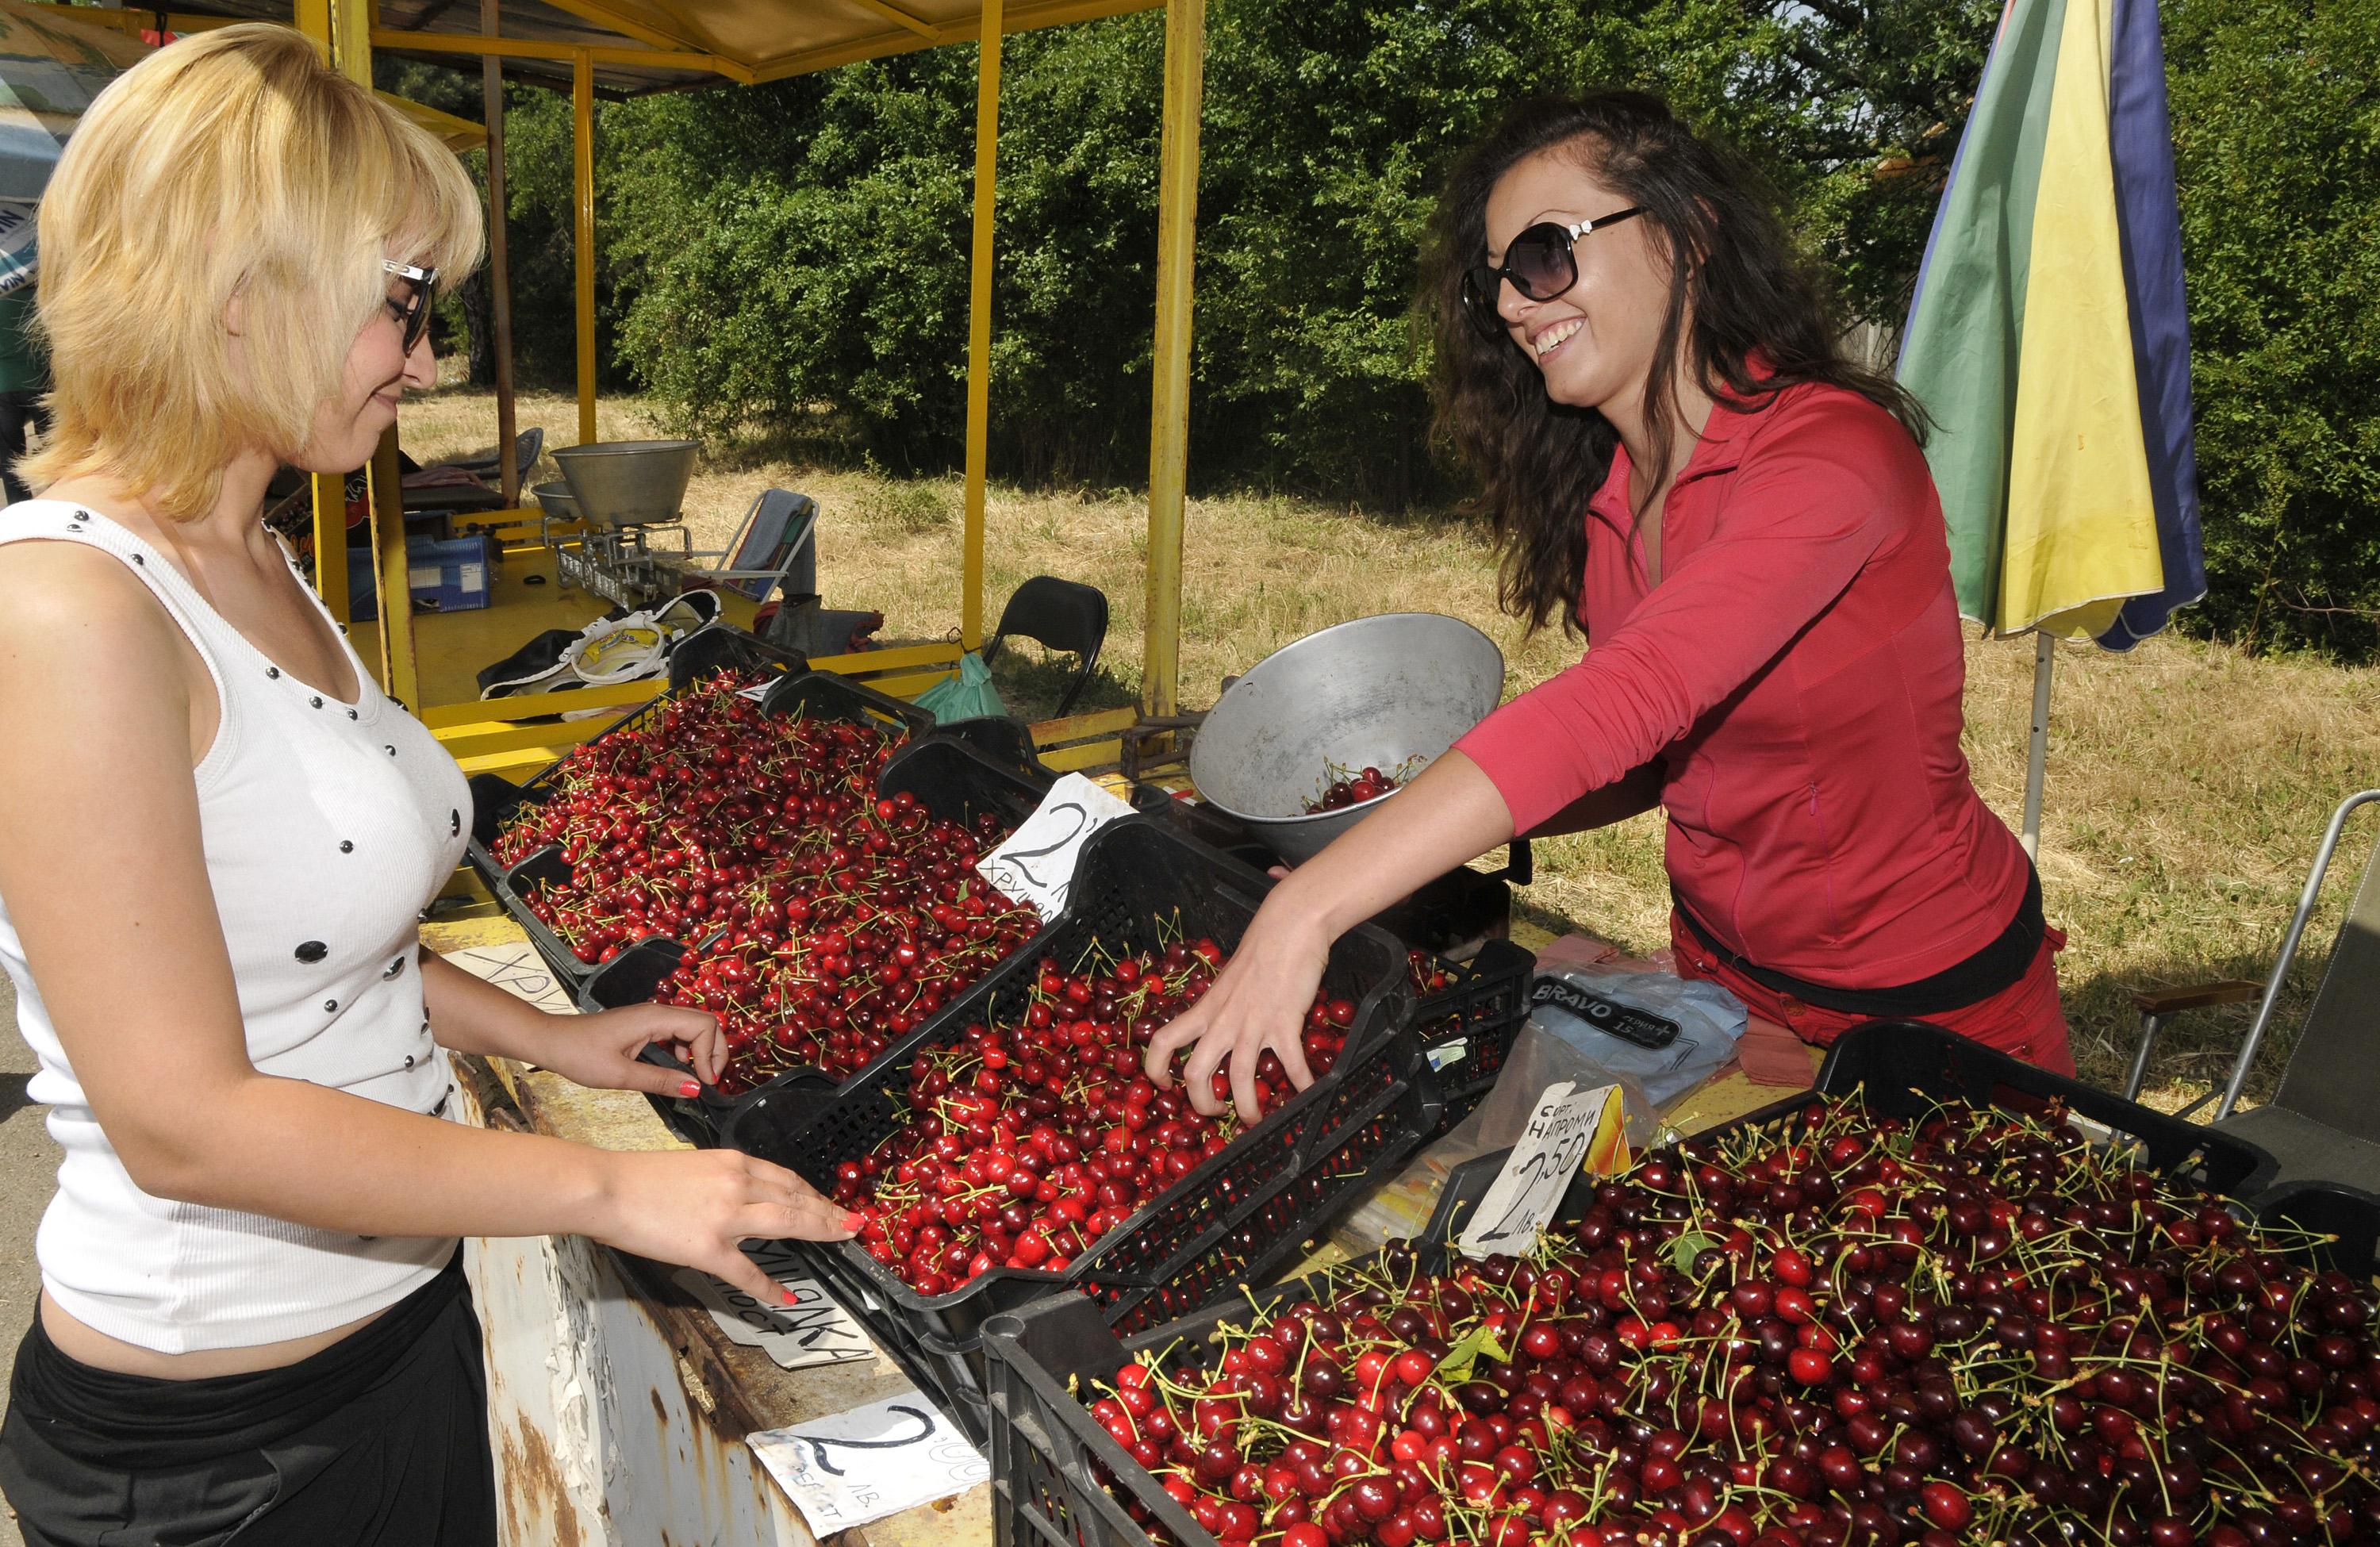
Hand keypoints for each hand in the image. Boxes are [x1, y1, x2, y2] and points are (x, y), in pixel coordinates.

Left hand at [538, 1002, 724, 1095]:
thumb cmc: (579, 1055)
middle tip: (710, 1079)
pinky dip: (684, 1048)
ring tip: (696, 1076)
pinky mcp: (642, 1025)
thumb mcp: (621, 1075)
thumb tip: (696, 1089)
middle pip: (704, 1022)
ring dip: (700, 1049)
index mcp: (654, 1018)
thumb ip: (660, 1081)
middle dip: (714, 1049)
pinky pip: (674, 1031)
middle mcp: (655, 1012)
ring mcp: (649, 1017)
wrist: (549, 1041)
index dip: (712, 1054)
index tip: (705, 1082)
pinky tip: (676, 1067)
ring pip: (691, 1026)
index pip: (703, 1026)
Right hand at [596, 1149, 856, 1305]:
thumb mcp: (692, 1165)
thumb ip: (721, 1179)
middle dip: (829, 1212)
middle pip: (796, 1198)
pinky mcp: (708, 1248)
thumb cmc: (639, 1177)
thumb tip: (741, 1196)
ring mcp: (726, 1216)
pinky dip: (770, 1288)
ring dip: (820, 1231)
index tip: (832, 1203)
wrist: (606, 1188)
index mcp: (732, 1162)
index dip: (814, 1193)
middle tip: (853, 1223)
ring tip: (842, 1241)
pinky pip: (748, 1273)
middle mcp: (737, 1184)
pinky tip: (786, 1299)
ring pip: (787, 1223)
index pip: (786, 1178)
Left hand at [1144, 890, 1330, 1122]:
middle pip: (1196, 1073)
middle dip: (1202, 1104)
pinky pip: (1291, 1064)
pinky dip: (1300, 1085)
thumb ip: (1223, 1006)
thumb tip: (1223, 1026)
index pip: (1163, 1041)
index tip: (1165, 1086)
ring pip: (1239, 1078)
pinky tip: (1309, 1094)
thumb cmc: (1260, 949)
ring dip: (1247, 1106)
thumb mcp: (1228, 980)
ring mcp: (1253, 1023)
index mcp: (1205, 1009)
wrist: (1288, 925)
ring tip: (1256, 1118)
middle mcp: (1223, 1021)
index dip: (1156, 1070)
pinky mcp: (1284, 1022)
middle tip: (1217, 1112)